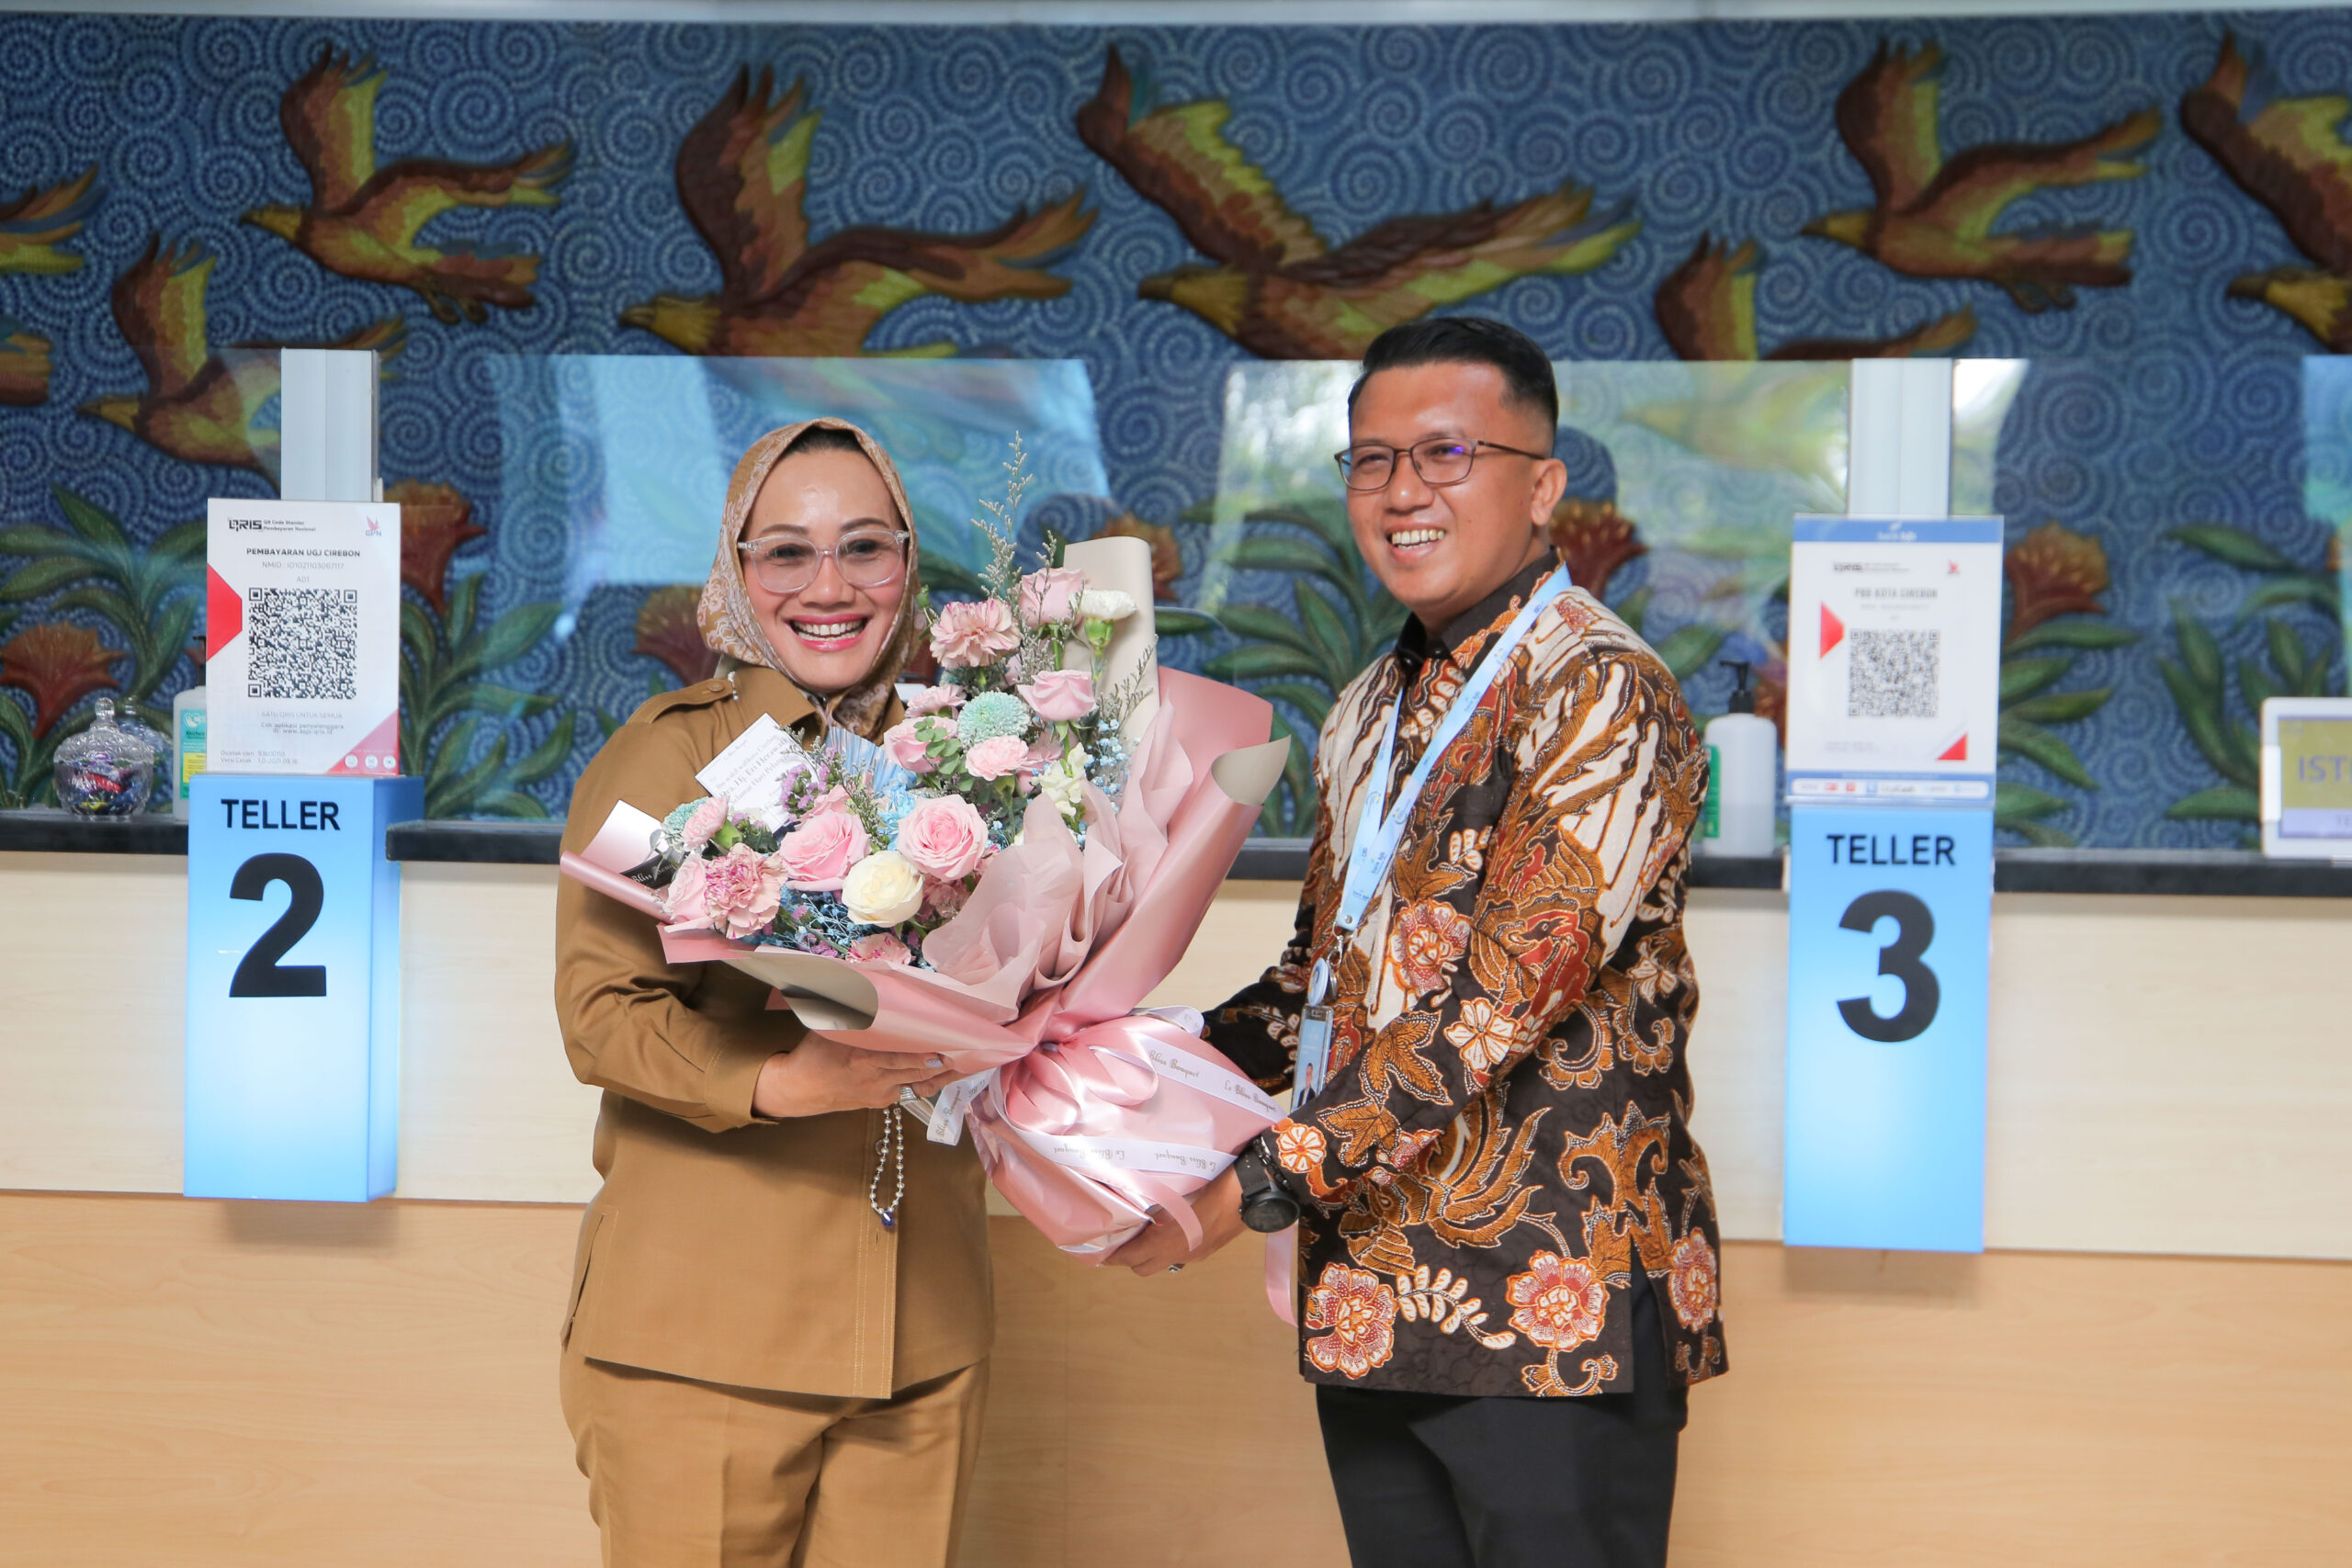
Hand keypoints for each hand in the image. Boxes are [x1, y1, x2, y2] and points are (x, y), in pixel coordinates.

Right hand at [751, 1032, 961, 1118]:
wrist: (799, 1089)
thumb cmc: (816, 1052)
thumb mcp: (831, 1028)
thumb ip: (853, 1012)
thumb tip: (867, 986)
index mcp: (862, 1060)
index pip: (899, 1060)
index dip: (923, 1058)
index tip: (944, 1050)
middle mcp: (876, 1080)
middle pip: (917, 1075)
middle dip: (945, 1067)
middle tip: (970, 1054)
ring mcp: (881, 1094)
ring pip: (920, 1087)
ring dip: (945, 1078)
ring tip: (969, 1065)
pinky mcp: (882, 1102)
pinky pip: (911, 1092)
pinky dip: (930, 1083)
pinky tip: (946, 1073)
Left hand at [1107, 1166, 1248, 1275]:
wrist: (1250, 1195)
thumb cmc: (1212, 1187)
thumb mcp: (1177, 1192)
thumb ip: (1156, 1205)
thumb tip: (1139, 1207)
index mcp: (1168, 1241)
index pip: (1131, 1257)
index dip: (1113, 1257)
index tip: (1101, 1254)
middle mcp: (1180, 1253)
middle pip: (1143, 1269)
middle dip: (1129, 1259)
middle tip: (1121, 1240)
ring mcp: (1196, 1254)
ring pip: (1163, 1263)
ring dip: (1150, 1255)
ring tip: (1144, 1234)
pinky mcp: (1208, 1251)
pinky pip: (1180, 1255)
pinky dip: (1169, 1248)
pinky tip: (1170, 1229)